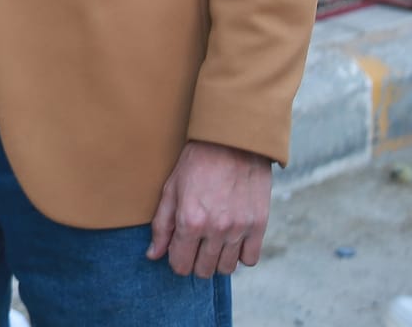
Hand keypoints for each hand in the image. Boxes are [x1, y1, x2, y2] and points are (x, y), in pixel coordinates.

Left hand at [147, 140, 271, 276]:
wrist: (231, 142)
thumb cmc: (196, 162)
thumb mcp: (171, 189)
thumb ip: (161, 225)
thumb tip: (154, 255)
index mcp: (190, 220)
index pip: (181, 264)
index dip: (176, 261)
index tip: (178, 251)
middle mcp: (215, 229)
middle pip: (203, 270)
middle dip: (195, 262)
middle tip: (194, 245)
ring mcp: (239, 229)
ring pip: (226, 268)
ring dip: (217, 259)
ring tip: (212, 240)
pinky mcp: (259, 225)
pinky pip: (250, 259)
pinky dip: (240, 254)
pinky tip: (231, 238)